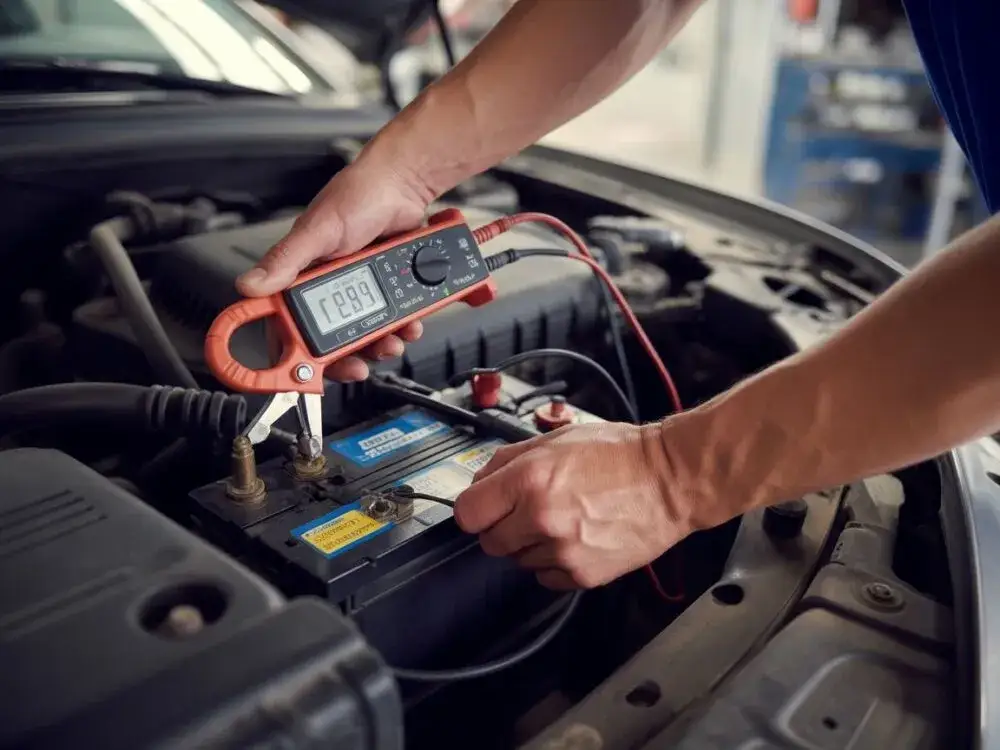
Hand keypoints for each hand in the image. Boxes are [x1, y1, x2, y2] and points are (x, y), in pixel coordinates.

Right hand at [235, 155, 435, 381]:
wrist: (404, 184)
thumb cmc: (357, 195)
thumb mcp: (317, 230)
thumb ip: (286, 259)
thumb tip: (250, 285)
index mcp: (303, 278)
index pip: (287, 327)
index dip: (292, 357)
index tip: (300, 375)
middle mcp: (330, 287)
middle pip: (332, 341)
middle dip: (348, 357)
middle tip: (359, 365)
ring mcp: (362, 290)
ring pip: (367, 335)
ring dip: (381, 345)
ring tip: (392, 340)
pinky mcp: (389, 289)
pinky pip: (395, 321)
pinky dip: (404, 327)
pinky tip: (410, 323)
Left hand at [453, 422, 692, 589]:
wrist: (670, 480)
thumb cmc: (619, 454)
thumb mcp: (556, 439)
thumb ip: (508, 460)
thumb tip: (480, 481)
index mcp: (529, 479)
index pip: (467, 513)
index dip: (475, 509)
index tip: (485, 508)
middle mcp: (541, 517)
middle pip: (489, 542)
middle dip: (503, 526)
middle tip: (529, 511)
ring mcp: (562, 551)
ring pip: (518, 561)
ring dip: (532, 544)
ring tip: (565, 519)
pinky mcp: (583, 574)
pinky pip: (546, 577)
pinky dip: (555, 563)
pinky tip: (578, 538)